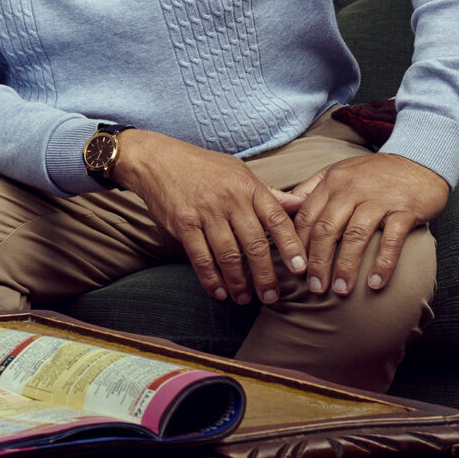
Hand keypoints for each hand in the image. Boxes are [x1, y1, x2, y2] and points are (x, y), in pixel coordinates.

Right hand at [111, 129, 308, 306]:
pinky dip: (211, 278)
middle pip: (255, 245)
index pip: (277, 220)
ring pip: (228, 255)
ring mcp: (206, 212)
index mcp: (248, 188)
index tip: (299, 269)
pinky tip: (219, 292)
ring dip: (238, 282)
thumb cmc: (202, 166)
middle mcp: (230, 200)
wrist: (157, 159)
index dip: (291, 247)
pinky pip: (200, 257)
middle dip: (265, 276)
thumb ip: (268, 192)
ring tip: (245, 298)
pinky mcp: (183, 223)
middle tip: (272, 297)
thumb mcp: (239, 172)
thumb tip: (301, 204)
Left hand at [277, 150, 447, 296]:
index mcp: (332, 182)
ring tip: (341, 290)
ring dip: (345, 267)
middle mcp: (352, 189)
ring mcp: (379, 199)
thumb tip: (286, 210)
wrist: (420, 160)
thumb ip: (313, 189)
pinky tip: (374, 283)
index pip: (307, 216)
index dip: (298, 245)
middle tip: (314, 287)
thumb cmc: (374, 173)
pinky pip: (391, 241)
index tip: (295, 269)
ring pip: (355, 236)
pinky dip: (382, 264)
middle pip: (326, 229)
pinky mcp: (405, 209)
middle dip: (317, 262)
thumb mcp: (339, 172)